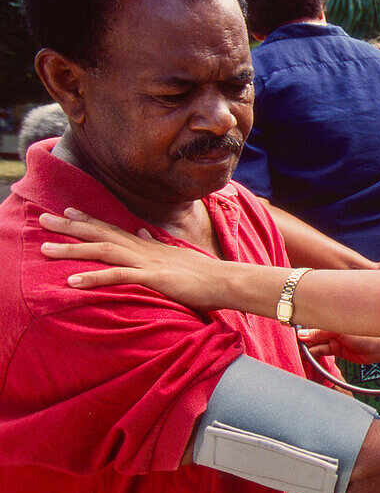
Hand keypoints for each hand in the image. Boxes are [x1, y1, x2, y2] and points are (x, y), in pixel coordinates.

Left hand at [38, 208, 223, 309]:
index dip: (89, 220)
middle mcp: (144, 248)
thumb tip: (143, 233)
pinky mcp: (153, 277)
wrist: (226, 281)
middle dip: (70, 227)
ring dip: (73, 249)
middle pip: (101, 234)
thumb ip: (156, 245)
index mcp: (148, 245)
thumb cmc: (204, 274)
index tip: (66, 211)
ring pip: (103, 251)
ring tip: (45, 250)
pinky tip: (72, 280)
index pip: (113, 228)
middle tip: (41, 219)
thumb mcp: (176, 256)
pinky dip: (94, 277)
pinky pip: (118, 276)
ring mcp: (147, 261)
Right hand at [298, 328, 379, 363]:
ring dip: (309, 345)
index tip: (293, 329)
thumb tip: (301, 335)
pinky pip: (323, 351)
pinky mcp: (338, 350)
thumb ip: (320, 333)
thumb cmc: (364, 333)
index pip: (316, 320)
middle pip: (314, 332)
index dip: (304, 325)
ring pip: (317, 342)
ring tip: (300, 347)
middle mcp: (334, 327)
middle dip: (305, 336)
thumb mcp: (339, 332)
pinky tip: (309, 352)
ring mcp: (336, 339)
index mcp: (335, 317)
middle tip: (294, 340)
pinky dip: (316, 352)